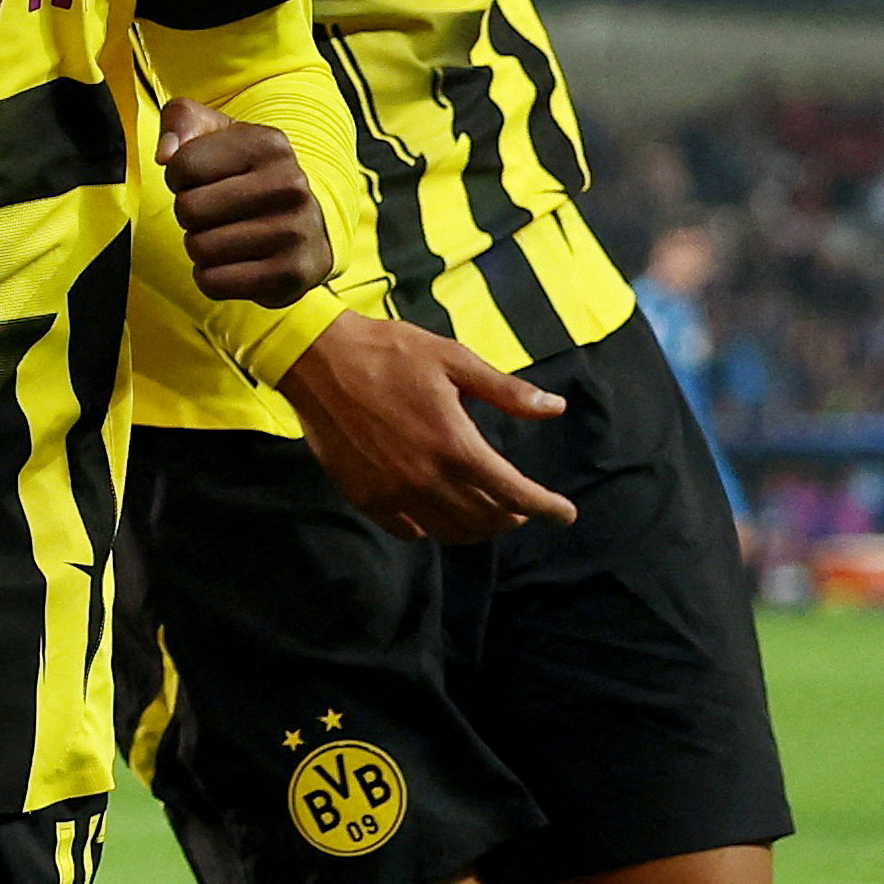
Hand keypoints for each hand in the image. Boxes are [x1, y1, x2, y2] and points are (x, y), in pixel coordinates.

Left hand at [158, 100, 334, 308]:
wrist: (309, 228)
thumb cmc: (248, 176)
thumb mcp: (217, 133)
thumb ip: (181, 121)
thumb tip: (165, 154)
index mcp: (269, 144)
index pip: (182, 165)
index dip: (178, 177)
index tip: (201, 181)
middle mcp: (290, 185)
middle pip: (189, 209)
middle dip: (189, 214)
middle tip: (212, 213)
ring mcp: (295, 232)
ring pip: (199, 248)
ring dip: (200, 246)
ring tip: (224, 236)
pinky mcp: (290, 275)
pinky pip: (213, 283)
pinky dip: (210, 276)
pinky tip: (232, 262)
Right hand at [273, 311, 575, 544]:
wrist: (317, 359)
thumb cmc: (389, 352)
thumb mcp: (453, 361)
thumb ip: (506, 392)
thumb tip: (555, 409)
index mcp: (455, 444)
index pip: (514, 493)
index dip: (546, 507)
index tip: (565, 513)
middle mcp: (428, 478)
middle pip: (486, 519)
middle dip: (513, 516)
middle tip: (521, 506)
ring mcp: (394, 492)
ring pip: (450, 532)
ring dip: (477, 528)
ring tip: (487, 513)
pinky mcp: (366, 496)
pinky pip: (410, 529)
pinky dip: (432, 528)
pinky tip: (437, 513)